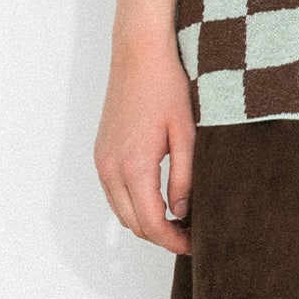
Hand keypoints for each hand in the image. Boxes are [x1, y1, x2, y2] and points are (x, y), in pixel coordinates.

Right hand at [93, 33, 195, 254]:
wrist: (139, 53)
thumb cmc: (167, 86)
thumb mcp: (187, 134)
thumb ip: (186, 178)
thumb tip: (182, 213)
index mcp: (134, 166)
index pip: (151, 224)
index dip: (174, 242)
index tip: (197, 245)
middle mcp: (110, 167)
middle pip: (134, 224)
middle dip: (162, 236)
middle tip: (193, 234)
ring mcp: (102, 160)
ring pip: (122, 212)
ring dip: (147, 222)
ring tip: (180, 219)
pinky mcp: (101, 152)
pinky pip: (115, 193)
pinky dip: (135, 204)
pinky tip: (160, 198)